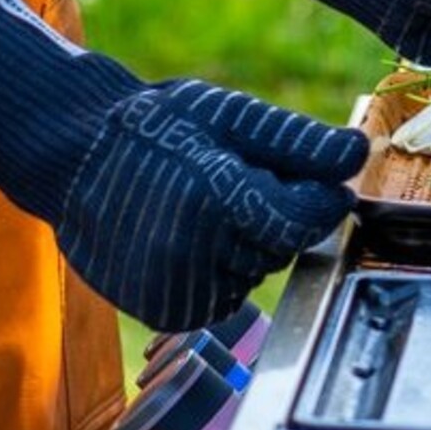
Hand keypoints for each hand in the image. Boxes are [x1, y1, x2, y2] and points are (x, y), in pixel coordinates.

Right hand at [0, 0, 366, 330]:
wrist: (72, 157)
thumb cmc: (156, 126)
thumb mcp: (229, 117)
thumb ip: (296, 142)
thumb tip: (358, 155)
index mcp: (215, 199)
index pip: (305, 219)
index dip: (319, 197)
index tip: (316, 176)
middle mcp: (193, 256)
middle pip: (282, 248)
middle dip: (273, 215)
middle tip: (230, 177)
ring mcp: (173, 291)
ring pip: (253, 275)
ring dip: (244, 244)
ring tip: (200, 204)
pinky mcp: (161, 312)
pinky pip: (220, 296)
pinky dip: (216, 269)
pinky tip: (187, 235)